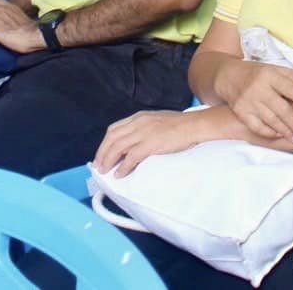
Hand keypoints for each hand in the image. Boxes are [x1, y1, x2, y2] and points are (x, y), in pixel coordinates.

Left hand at [94, 109, 213, 176]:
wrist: (194, 125)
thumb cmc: (179, 125)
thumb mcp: (156, 121)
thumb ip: (143, 129)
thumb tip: (134, 143)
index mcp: (138, 117)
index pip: (114, 129)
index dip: (105, 143)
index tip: (101, 154)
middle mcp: (137, 123)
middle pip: (112, 138)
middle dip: (102, 153)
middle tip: (99, 166)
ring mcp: (143, 133)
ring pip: (118, 147)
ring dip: (109, 161)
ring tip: (105, 172)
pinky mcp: (150, 144)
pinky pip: (131, 157)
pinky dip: (123, 167)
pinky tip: (120, 174)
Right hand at [217, 60, 292, 141]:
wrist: (228, 75)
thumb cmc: (258, 73)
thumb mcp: (277, 70)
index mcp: (270, 75)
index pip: (292, 89)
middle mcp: (259, 88)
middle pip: (281, 108)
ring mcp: (248, 101)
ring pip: (270, 119)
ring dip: (285, 131)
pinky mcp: (240, 112)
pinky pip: (257, 126)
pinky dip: (269, 132)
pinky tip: (280, 135)